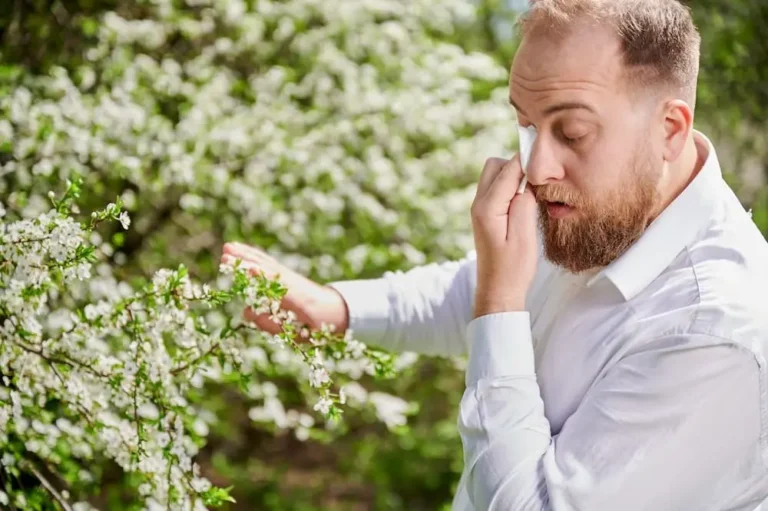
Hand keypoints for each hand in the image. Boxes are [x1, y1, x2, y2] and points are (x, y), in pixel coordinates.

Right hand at [220, 242, 348, 339]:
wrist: (337, 309)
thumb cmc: (317, 326)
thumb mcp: (300, 334)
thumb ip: (273, 326)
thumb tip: (246, 311)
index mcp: (300, 300)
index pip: (277, 285)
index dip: (263, 277)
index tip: (247, 269)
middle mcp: (293, 283)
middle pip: (267, 270)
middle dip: (248, 262)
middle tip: (226, 255)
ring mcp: (289, 276)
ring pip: (266, 263)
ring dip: (247, 255)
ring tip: (227, 247)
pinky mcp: (285, 273)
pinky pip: (268, 262)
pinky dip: (254, 254)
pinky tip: (240, 248)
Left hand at [470, 156, 537, 317]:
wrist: (498, 291)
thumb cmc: (514, 269)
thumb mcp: (524, 237)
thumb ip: (524, 204)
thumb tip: (527, 179)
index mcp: (487, 208)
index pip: (508, 169)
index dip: (527, 161)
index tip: (547, 160)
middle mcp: (478, 204)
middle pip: (495, 165)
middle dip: (517, 166)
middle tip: (538, 181)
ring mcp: (479, 209)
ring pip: (494, 175)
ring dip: (513, 176)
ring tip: (532, 194)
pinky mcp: (484, 215)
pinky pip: (495, 188)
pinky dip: (509, 187)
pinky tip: (524, 202)